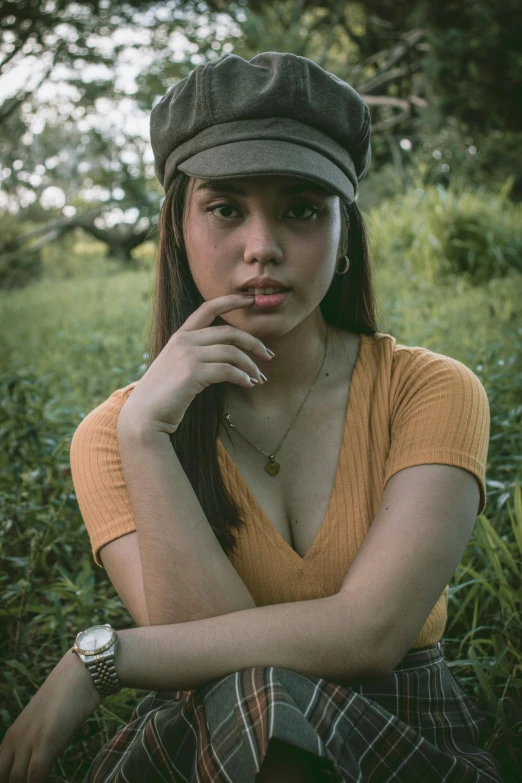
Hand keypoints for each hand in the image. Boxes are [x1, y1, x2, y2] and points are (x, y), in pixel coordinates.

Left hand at [0, 650, 101, 782]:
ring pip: (16, 780)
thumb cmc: (67, 698)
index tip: (20, 778)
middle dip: (14, 782)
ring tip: (43, 780)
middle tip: (33, 781)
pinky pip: (35, 776)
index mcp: (11, 737)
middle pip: (3, 776)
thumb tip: (37, 767)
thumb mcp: (44, 725)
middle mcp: (14, 740)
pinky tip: (51, 782)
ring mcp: (28, 741)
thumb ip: (35, 745)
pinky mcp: (45, 742)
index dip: (7, 777)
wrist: (80, 674)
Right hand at [117, 292, 274, 435]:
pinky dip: (243, 377)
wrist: (145, 415)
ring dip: (251, 366)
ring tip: (260, 378)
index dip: (231, 300)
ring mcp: (187, 355)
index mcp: (181, 336)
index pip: (208, 308)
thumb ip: (196, 355)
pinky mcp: (192, 373)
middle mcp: (184, 340)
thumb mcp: (178, 367)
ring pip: (232, 352)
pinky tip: (248, 384)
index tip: (251, 299)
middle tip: (269, 355)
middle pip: (229, 332)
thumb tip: (229, 357)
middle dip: (254, 342)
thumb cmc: (165, 395)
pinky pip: (228, 370)